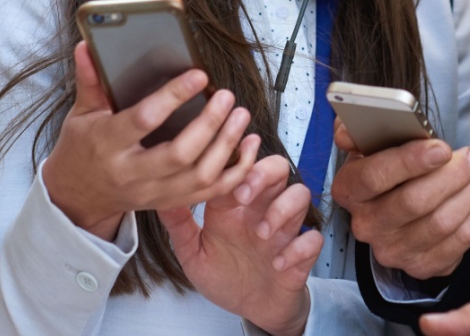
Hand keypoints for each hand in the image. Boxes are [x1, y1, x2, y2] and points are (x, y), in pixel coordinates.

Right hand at [43, 42, 259, 238]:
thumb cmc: (83, 147)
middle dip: (210, 124)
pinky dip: (236, 170)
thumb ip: (90, 80)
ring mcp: (154, 192)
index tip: (200, 75)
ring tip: (241, 114)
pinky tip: (248, 144)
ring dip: (227, 145)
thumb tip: (87, 45)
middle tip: (226, 96)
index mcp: (109, 145)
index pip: (145, 120)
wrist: (79, 196)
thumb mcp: (81, 114)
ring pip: (200, 176)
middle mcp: (132, 173)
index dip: (174, 96)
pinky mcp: (171, 202)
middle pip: (180, 154)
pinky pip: (211, 192)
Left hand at [160, 156, 322, 335]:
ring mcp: (284, 229)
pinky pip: (312, 238)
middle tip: (244, 196)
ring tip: (262, 234)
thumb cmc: (225, 275)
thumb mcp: (193, 253)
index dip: (238, 159)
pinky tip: (278, 263)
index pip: (243, 166)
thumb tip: (157, 198)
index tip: (224, 167)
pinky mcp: (301, 253)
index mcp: (236, 206)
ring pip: (300, 194)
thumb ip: (179, 225)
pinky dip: (298, 248)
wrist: (251, 308)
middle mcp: (262, 210)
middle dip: (264, 174)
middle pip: (278, 168)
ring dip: (283, 209)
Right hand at [329, 119, 469, 278]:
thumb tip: (346, 134)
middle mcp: (366, 225)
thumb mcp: (372, 141)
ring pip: (441, 223)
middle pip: (413, 202)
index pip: (374, 177)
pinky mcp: (420, 266)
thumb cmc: (391, 165)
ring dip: (469, 192)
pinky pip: (460, 241)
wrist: (401, 201)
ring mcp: (393, 251)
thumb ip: (359, 127)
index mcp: (349, 190)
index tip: (442, 148)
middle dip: (452, 176)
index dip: (410, 162)